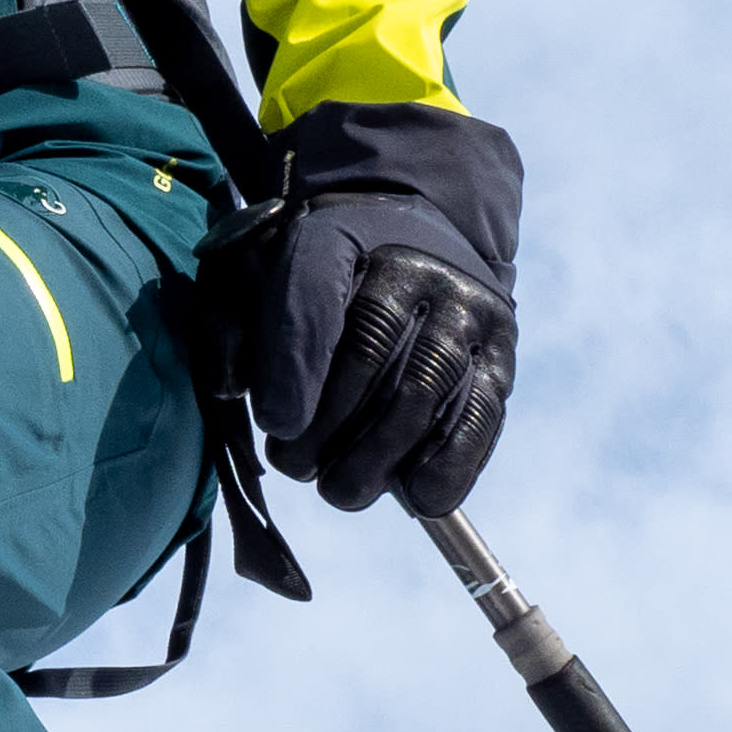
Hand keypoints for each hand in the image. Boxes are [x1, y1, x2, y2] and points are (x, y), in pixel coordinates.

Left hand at [247, 103, 526, 519]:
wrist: (412, 247)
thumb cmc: (315, 289)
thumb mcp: (259, 287)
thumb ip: (229, 331)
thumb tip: (230, 388)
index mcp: (337, 235)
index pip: (314, 291)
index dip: (293, 365)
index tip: (275, 424)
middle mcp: (411, 265)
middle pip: (370, 349)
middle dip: (327, 426)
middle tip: (297, 466)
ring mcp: (466, 307)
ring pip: (424, 388)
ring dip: (379, 456)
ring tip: (341, 491)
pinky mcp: (501, 351)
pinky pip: (480, 414)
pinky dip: (450, 466)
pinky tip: (417, 497)